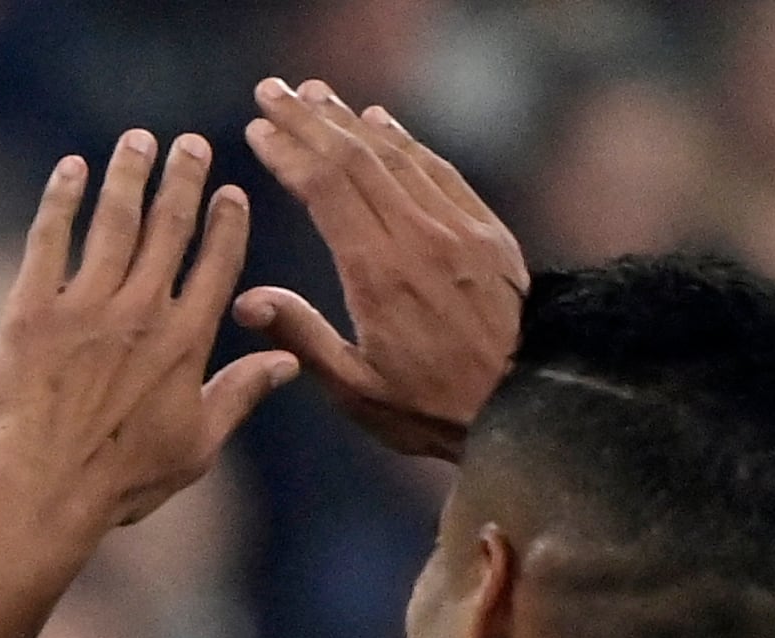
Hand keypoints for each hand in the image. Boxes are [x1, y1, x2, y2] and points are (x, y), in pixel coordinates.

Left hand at [0, 131, 299, 536]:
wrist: (43, 491)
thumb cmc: (121, 481)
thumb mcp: (196, 446)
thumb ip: (240, 394)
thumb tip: (288, 362)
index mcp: (187, 340)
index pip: (217, 262)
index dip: (226, 221)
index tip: (230, 191)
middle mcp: (142, 310)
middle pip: (169, 226)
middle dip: (183, 178)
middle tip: (190, 145)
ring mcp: (85, 306)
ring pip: (114, 219)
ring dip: (129, 173)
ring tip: (138, 141)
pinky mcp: (32, 310)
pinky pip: (49, 238)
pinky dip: (61, 198)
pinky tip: (71, 169)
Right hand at [236, 80, 525, 461]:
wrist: (528, 404)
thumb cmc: (432, 409)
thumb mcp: (357, 391)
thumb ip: (301, 339)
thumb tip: (246, 301)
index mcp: (379, 275)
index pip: (326, 190)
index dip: (289, 153)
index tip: (257, 129)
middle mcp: (419, 238)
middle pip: (356, 159)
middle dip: (309, 120)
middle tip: (272, 91)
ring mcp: (457, 228)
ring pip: (396, 156)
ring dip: (351, 120)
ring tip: (315, 96)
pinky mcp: (486, 231)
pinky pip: (438, 170)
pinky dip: (404, 140)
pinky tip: (379, 122)